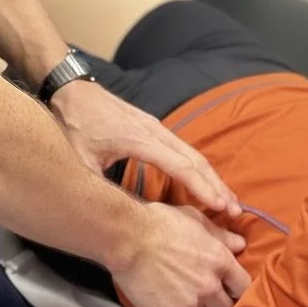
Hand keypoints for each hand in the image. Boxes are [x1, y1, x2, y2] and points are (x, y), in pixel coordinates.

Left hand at [51, 80, 241, 217]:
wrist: (71, 90)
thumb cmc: (75, 124)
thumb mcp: (80, 159)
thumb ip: (96, 185)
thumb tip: (108, 216)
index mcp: (138, 138)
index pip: (179, 165)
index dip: (200, 187)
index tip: (219, 206)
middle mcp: (153, 130)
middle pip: (193, 158)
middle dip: (216, 184)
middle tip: (236, 211)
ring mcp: (154, 126)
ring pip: (190, 152)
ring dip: (210, 176)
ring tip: (227, 200)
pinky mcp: (151, 126)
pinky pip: (181, 147)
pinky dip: (197, 166)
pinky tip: (203, 181)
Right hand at [112, 203, 250, 306]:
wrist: (127, 237)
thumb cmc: (160, 222)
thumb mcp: (194, 219)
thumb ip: (220, 234)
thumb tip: (241, 243)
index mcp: (219, 261)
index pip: (244, 287)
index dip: (237, 288)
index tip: (228, 287)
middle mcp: (209, 287)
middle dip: (217, 304)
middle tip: (203, 295)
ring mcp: (189, 305)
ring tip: (180, 299)